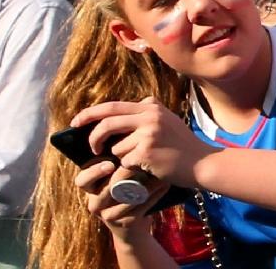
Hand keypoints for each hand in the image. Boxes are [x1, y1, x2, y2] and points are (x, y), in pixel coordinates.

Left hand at [75, 98, 216, 186]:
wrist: (200, 162)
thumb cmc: (181, 146)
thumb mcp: (166, 121)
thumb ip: (145, 114)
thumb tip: (115, 115)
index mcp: (151, 107)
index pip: (112, 106)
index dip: (90, 114)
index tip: (76, 122)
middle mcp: (149, 116)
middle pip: (107, 123)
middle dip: (94, 138)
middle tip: (92, 149)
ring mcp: (148, 133)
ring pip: (116, 147)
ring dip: (122, 158)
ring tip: (142, 161)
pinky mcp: (146, 151)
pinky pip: (124, 162)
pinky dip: (130, 168)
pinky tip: (147, 168)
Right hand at [75, 158, 165, 236]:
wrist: (133, 224)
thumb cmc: (126, 189)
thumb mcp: (116, 176)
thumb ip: (116, 160)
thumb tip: (127, 136)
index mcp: (91, 188)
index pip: (82, 180)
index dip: (94, 172)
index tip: (110, 164)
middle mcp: (95, 203)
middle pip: (104, 190)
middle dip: (123, 177)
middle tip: (138, 166)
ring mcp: (108, 215)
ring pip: (125, 199)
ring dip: (145, 184)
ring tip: (157, 172)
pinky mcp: (125, 223)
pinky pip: (139, 207)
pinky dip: (154, 194)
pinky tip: (164, 184)